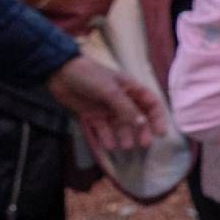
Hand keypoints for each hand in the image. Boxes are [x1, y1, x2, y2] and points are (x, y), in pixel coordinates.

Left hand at [46, 55, 164, 154]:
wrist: (59, 73)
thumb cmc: (89, 76)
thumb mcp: (111, 91)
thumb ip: (126, 108)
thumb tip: (142, 124)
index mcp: (131, 89)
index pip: (151, 104)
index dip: (157, 118)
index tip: (160, 133)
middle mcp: (121, 100)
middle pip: (138, 118)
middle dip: (142, 131)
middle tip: (144, 144)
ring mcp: (107, 109)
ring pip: (121, 126)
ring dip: (124, 136)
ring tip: (124, 146)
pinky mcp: (92, 116)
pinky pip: (102, 129)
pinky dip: (106, 137)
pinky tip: (109, 145)